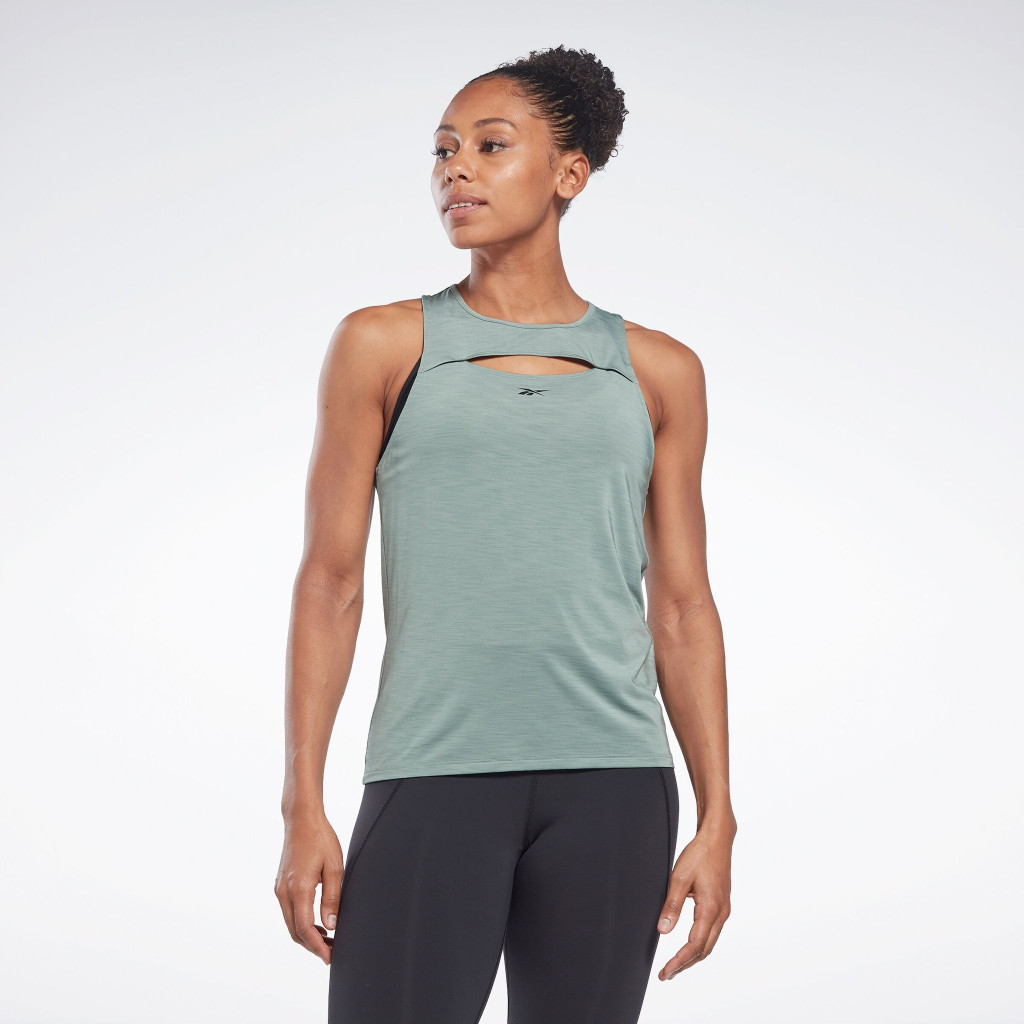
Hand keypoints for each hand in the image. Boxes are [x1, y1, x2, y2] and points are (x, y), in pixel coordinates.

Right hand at [275, 812, 344, 964]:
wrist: (301, 819)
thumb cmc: (320, 838)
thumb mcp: (335, 867)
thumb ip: (332, 898)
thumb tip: (331, 926)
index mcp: (298, 888)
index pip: (305, 928)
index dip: (317, 946)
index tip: (330, 957)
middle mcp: (284, 892)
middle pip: (295, 931)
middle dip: (313, 946)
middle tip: (332, 952)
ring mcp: (280, 888)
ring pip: (290, 923)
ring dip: (307, 935)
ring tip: (328, 940)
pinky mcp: (280, 885)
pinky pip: (289, 912)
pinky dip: (301, 923)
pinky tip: (317, 923)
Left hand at [655, 823, 733, 979]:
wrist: (717, 839)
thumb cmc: (699, 854)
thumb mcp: (680, 877)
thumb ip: (672, 905)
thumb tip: (663, 930)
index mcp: (710, 908)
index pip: (694, 945)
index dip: (679, 962)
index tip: (665, 972)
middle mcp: (721, 913)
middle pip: (704, 950)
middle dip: (685, 964)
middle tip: (667, 974)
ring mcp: (724, 910)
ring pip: (709, 942)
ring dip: (692, 956)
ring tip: (675, 965)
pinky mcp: (722, 905)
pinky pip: (712, 932)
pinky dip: (700, 944)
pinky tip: (689, 945)